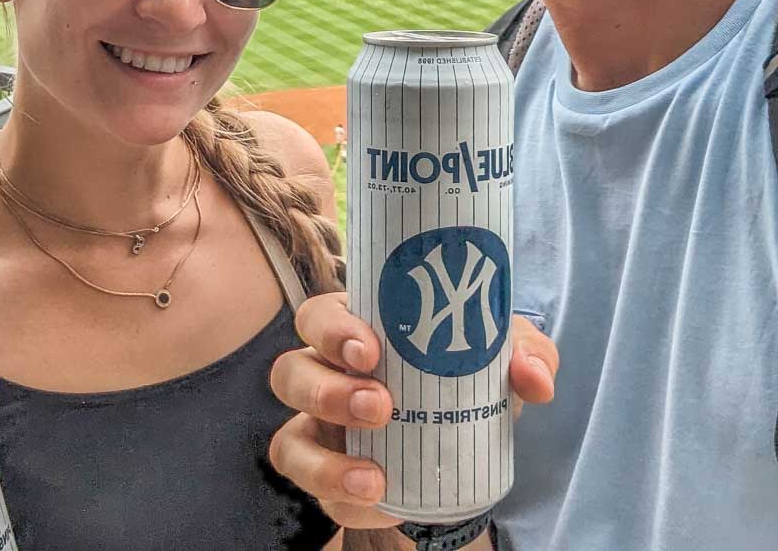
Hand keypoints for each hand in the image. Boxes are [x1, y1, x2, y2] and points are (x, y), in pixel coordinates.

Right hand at [269, 294, 557, 530]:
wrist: (469, 439)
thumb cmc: (467, 372)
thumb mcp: (502, 354)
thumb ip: (528, 353)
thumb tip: (534, 378)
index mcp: (355, 328)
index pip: (319, 317)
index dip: (332, 331)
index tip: (370, 350)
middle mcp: (324, 374)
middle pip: (289, 373)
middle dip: (327, 391)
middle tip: (381, 407)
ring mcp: (319, 430)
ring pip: (287, 442)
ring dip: (324, 462)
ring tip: (373, 477)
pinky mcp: (329, 476)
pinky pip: (315, 495)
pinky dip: (343, 503)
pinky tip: (384, 504)